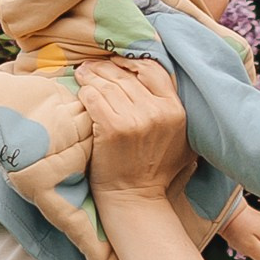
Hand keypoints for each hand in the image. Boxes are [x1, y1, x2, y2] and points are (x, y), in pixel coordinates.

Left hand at [76, 57, 190, 199]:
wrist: (134, 198)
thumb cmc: (154, 169)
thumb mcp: (178, 138)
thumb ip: (172, 109)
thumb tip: (156, 79)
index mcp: (175, 110)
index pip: (153, 70)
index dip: (131, 62)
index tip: (116, 63)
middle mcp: (157, 111)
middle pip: (126, 75)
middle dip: (105, 67)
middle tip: (91, 65)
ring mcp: (135, 119)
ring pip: (107, 84)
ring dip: (91, 75)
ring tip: (82, 73)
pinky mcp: (112, 127)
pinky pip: (94, 97)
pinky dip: (85, 91)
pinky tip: (80, 90)